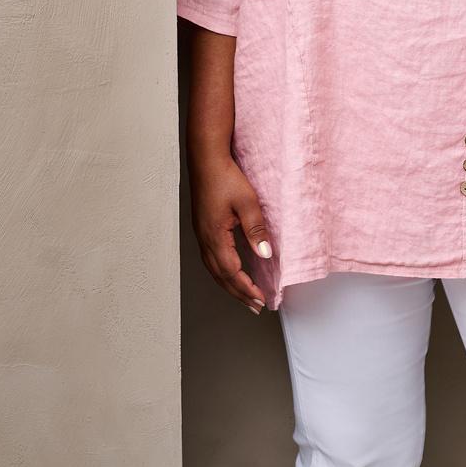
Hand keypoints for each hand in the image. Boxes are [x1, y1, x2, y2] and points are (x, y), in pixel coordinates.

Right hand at [189, 149, 272, 314]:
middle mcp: (204, 239)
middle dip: (238, 294)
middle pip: (221, 276)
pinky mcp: (202, 228)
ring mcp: (201, 234)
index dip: (246, 288)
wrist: (206, 159)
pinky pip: (211, 259)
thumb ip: (256, 229)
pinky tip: (230, 272)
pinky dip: (222, 272)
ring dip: (229, 285)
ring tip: (244, 296)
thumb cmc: (225, 176)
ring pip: (214, 269)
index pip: (232, 272)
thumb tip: (264, 255)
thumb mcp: (247, 202)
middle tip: (255, 306)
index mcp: (214, 236)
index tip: (261, 299)